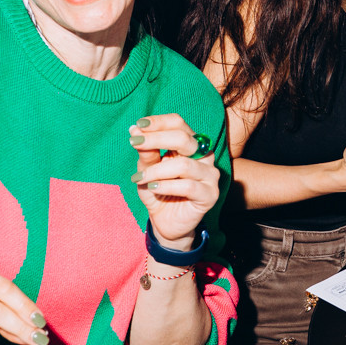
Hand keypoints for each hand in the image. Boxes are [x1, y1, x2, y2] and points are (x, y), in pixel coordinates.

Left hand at [128, 114, 223, 247]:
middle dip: (156, 139)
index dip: (158, 122)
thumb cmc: (157, 191)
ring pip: (183, 165)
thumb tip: (135, 130)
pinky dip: (166, 185)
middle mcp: (204, 156)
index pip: (178, 123)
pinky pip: (188, 186)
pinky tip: (153, 188)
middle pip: (184, 138)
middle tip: (135, 143)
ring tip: (140, 178)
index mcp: (190, 144)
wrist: (165, 222)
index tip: (138, 126)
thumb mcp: (146, 170)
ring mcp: (210, 175)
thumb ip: (145, 152)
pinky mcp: (210, 194)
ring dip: (156, 170)